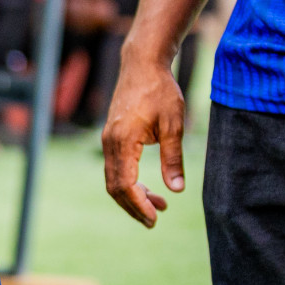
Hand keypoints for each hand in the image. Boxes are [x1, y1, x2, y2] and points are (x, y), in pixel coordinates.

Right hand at [102, 54, 185, 227]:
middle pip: (115, 188)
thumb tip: (177, 189)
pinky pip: (115, 169)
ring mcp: (107, 142)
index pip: (125, 184)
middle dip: (135, 206)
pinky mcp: (111, 139)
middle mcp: (109, 144)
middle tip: (155, 220)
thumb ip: (173, 158)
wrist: (142, 65)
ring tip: (159, 204)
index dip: (139, 204)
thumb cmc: (160, 91)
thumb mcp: (174, 124)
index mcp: (123, 142)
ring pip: (114, 180)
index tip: (155, 217)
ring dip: (133, 196)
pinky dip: (129, 183)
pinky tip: (148, 186)